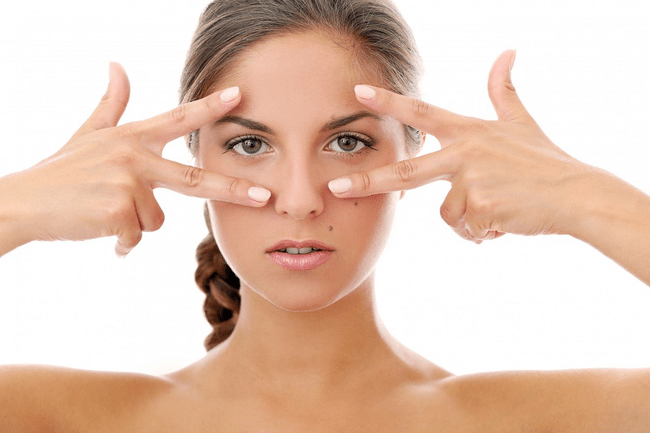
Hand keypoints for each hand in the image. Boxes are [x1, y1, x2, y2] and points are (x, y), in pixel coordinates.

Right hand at [2, 63, 269, 256]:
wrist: (23, 202)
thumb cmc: (61, 172)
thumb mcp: (89, 134)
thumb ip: (111, 103)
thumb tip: (118, 64)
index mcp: (132, 138)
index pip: (178, 119)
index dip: (210, 107)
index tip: (240, 96)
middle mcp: (134, 157)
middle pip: (195, 178)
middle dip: (233, 190)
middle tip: (265, 197)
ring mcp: (127, 183)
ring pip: (157, 220)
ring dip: (135, 224)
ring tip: (105, 212)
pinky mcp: (118, 211)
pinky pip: (136, 237)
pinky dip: (121, 242)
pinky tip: (99, 229)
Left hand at [328, 50, 594, 242]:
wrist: (576, 194)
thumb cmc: (544, 160)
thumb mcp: (521, 121)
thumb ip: (503, 90)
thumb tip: (507, 51)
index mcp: (468, 131)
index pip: (421, 113)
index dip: (388, 102)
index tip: (357, 92)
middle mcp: (465, 152)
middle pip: (405, 172)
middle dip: (368, 182)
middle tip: (336, 186)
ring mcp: (472, 180)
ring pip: (446, 213)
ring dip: (468, 219)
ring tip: (497, 209)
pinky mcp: (481, 206)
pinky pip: (465, 229)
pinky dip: (480, 232)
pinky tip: (502, 221)